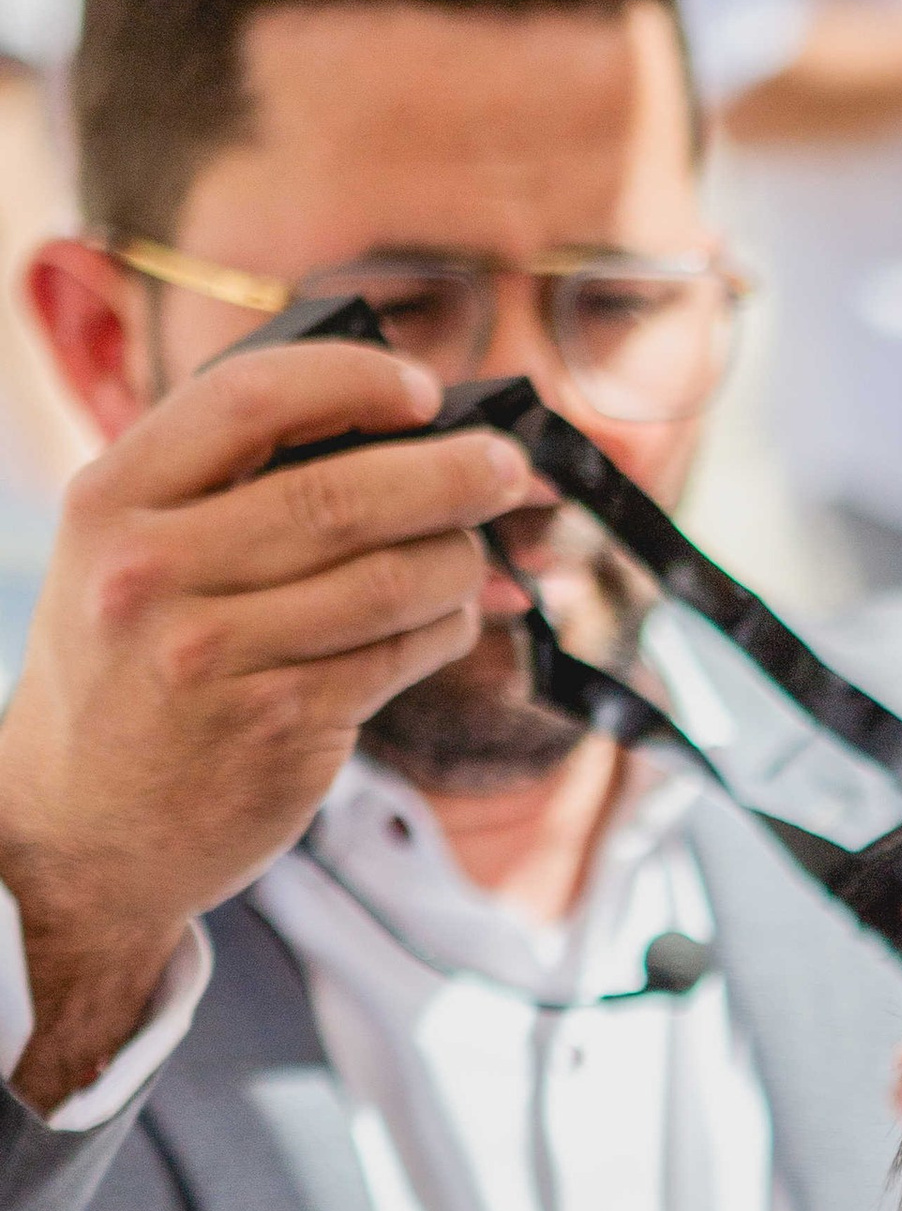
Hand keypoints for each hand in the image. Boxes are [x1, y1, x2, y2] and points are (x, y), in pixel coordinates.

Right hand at [0, 342, 535, 1112]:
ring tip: (479, 555)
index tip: (422, 389)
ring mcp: (217, 655)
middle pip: (341, 495)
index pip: (247, 399)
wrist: (84, 828)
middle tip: (507, 466)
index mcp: (112, 500)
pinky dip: (446, 628)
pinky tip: (452, 619)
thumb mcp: (129, 557)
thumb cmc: (126, 672)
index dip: (352, 381)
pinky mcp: (281, 726)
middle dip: (449, 473)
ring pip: (390, 579)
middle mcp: (154, 573)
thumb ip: (221, 488)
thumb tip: (392, 431)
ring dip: (461, 559)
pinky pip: (399, 655)